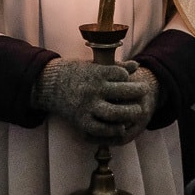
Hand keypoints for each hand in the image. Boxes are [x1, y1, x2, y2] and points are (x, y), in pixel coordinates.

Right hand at [31, 59, 150, 143]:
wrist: (49, 85)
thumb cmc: (74, 73)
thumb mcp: (93, 66)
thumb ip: (116, 67)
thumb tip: (136, 66)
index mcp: (95, 73)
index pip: (120, 74)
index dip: (128, 75)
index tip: (129, 77)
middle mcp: (92, 90)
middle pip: (121, 92)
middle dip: (136, 92)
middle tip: (145, 91)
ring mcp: (87, 106)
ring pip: (114, 113)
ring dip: (129, 113)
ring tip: (138, 111)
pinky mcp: (81, 121)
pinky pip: (101, 128)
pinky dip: (113, 129)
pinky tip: (121, 127)